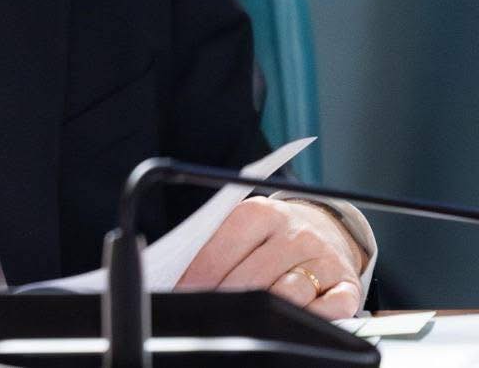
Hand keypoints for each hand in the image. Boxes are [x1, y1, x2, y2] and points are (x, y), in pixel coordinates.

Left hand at [176, 197, 366, 318]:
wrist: (325, 226)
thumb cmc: (274, 232)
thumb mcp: (245, 227)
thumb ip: (218, 248)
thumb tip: (186, 281)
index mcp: (261, 213)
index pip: (224, 248)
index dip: (201, 276)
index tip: (186, 293)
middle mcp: (295, 233)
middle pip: (253, 275)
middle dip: (228, 297)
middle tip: (212, 311)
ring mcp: (324, 259)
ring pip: (289, 293)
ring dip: (265, 309)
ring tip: (246, 318)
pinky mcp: (347, 284)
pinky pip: (331, 308)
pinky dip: (311, 317)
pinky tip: (293, 318)